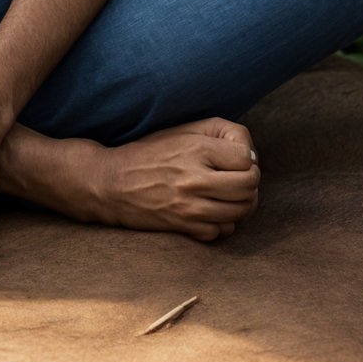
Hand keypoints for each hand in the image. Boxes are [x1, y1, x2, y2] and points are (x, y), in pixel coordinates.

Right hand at [96, 115, 259, 241]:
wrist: (112, 183)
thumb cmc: (149, 152)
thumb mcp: (181, 130)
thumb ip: (217, 133)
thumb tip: (249, 153)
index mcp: (195, 149)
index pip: (245, 158)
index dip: (247, 157)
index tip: (236, 159)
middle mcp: (195, 178)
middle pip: (249, 185)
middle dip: (250, 181)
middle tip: (238, 178)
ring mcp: (191, 206)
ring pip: (241, 211)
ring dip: (241, 203)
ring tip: (229, 195)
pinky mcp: (185, 227)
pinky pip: (222, 231)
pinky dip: (223, 223)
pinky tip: (213, 211)